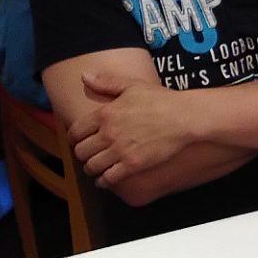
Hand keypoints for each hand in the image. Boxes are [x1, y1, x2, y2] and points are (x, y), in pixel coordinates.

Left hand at [70, 70, 190, 188]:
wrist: (184, 118)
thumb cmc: (161, 100)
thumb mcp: (132, 85)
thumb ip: (106, 82)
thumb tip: (84, 76)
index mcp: (105, 114)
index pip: (75, 132)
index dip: (73, 138)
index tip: (77, 141)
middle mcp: (108, 133)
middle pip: (81, 151)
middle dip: (81, 154)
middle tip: (87, 154)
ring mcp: (120, 151)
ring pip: (91, 166)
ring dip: (90, 168)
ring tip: (94, 167)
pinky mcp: (133, 165)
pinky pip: (108, 178)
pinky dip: (103, 181)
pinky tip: (104, 179)